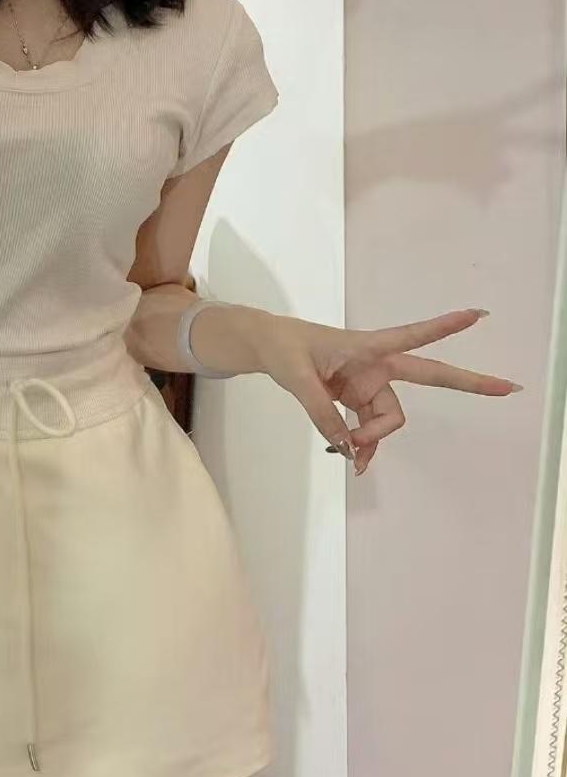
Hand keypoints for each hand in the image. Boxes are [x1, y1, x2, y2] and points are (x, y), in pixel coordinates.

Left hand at [253, 308, 521, 475]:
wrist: (268, 348)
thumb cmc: (283, 348)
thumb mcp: (297, 378)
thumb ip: (322, 412)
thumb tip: (348, 445)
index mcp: (367, 347)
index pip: (412, 336)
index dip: (444, 326)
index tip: (476, 315)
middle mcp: (377, 365)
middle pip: (429, 377)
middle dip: (468, 383)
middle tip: (508, 387)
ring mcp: (370, 384)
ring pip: (390, 418)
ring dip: (375, 438)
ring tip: (349, 454)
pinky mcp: (358, 399)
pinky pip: (372, 428)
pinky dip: (366, 445)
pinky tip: (356, 460)